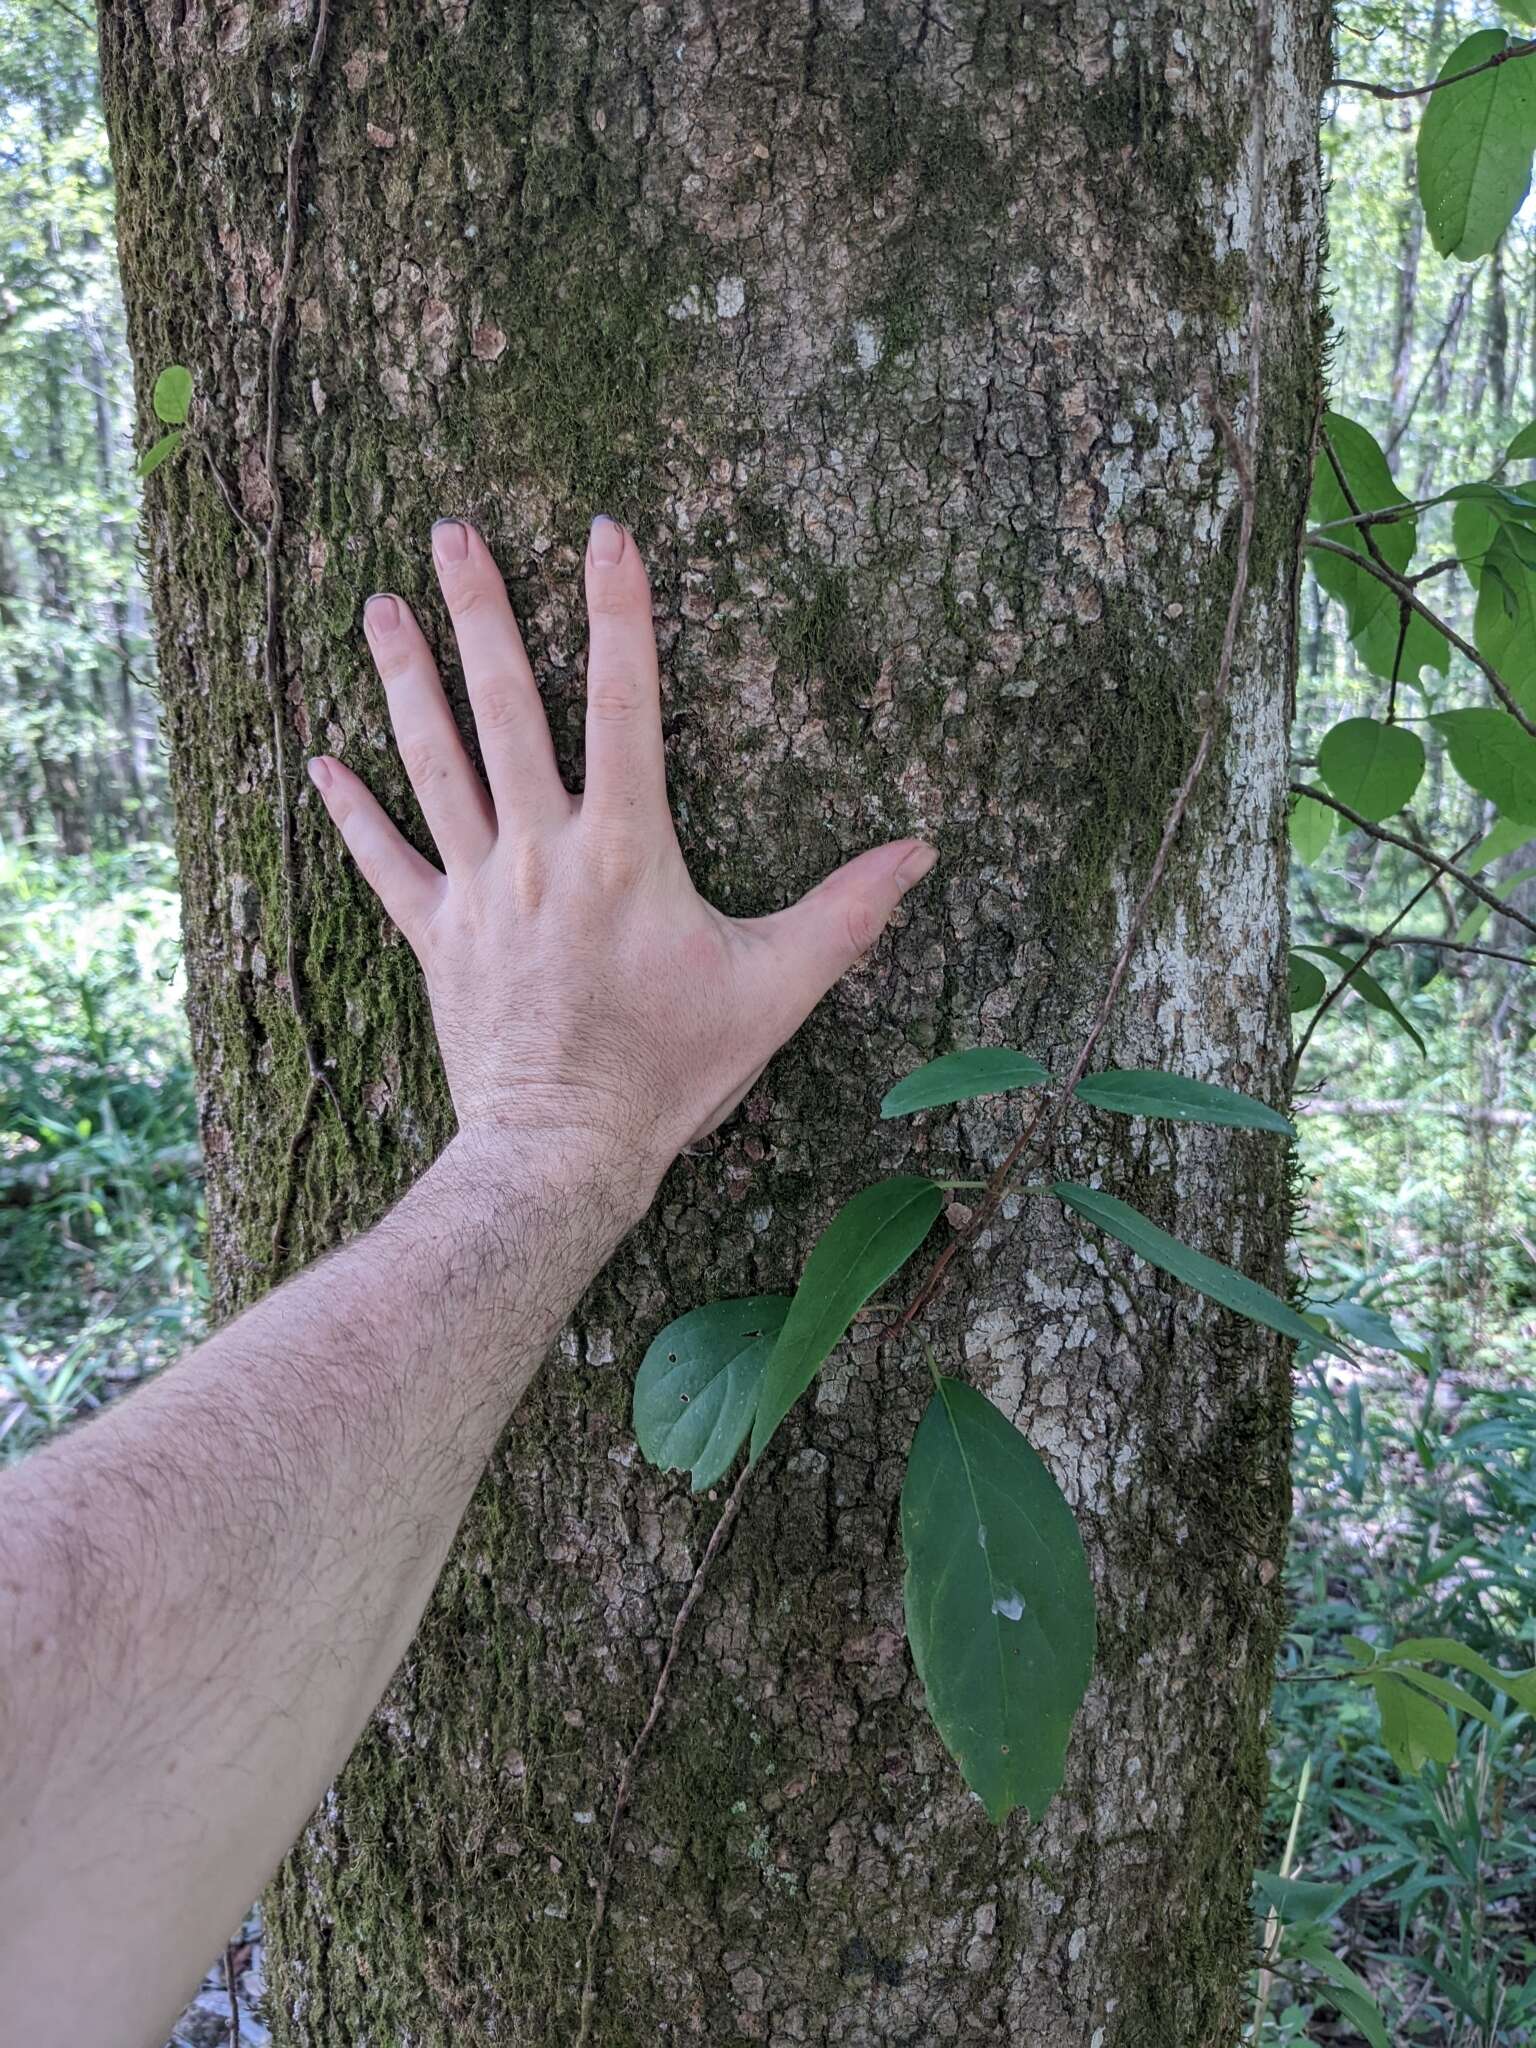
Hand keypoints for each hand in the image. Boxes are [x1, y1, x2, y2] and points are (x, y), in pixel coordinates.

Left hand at [307, 516, 935, 1203]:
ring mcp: (479, 889)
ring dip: (407, 678)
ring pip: (435, 762)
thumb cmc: (672, 1071)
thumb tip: (923, 851)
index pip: (625, 700)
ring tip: (379, 603)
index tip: (605, 531)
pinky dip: (352, 812)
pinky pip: (383, 862)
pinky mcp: (436, 936)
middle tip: (453, 528)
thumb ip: (847, 911)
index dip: (618, 609)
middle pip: (507, 706)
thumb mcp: (776, 988)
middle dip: (481, 610)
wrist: (563, 1152)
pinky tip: (320, 761)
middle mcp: (543, 849)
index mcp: (626, 847)